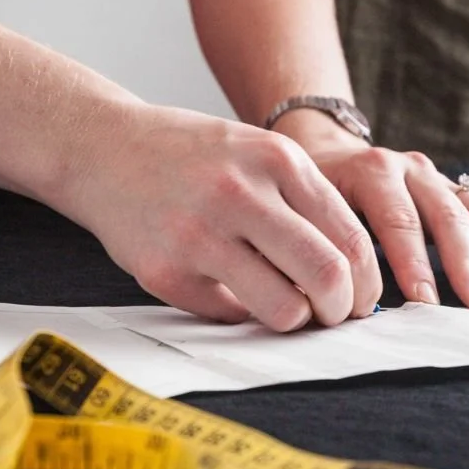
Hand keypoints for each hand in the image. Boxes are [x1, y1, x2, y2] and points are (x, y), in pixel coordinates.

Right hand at [63, 104, 381, 331]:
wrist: (102, 147)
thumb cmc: (192, 157)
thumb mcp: (257, 151)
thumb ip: (305, 200)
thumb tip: (355, 274)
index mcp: (276, 160)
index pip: (350, 239)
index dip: (366, 282)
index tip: (361, 299)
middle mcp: (240, 194)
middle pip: (327, 276)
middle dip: (342, 310)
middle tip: (334, 316)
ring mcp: (198, 235)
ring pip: (282, 309)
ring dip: (294, 320)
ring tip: (287, 310)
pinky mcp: (165, 271)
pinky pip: (230, 315)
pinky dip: (239, 313)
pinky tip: (226, 288)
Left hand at [273, 110, 468, 309]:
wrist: (322, 150)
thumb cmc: (308, 194)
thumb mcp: (304, 209)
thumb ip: (323, 244)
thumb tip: (333, 295)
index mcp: (372, 172)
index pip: (398, 221)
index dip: (413, 264)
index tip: (425, 302)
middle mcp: (411, 169)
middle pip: (448, 217)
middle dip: (466, 265)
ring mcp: (437, 177)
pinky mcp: (456, 189)